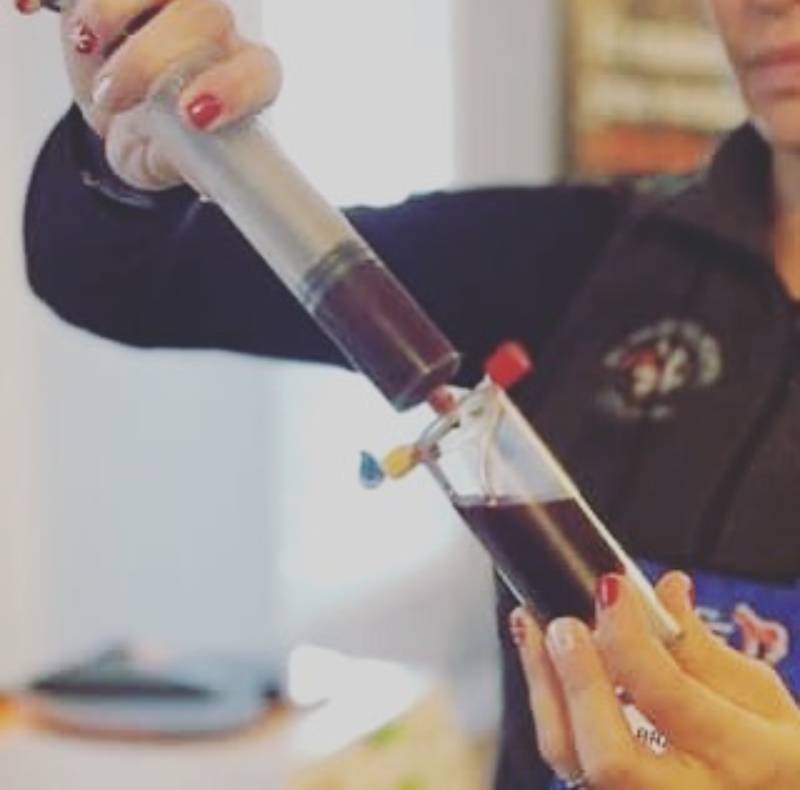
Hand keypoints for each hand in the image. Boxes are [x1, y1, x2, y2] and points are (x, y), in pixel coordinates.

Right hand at [18, 0, 280, 188]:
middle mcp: (217, 35)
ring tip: (83, 45)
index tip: (191, 115)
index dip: (230, 87)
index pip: (257, 72)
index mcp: (246, 81)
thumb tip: (206, 177)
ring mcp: (171, 5)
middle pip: (202, 17)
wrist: (135, 126)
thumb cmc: (172, 147)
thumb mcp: (183, 169)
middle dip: (150, 56)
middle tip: (112, 95)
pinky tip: (26, 7)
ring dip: (110, 11)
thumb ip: (196, 169)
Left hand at [510, 572, 799, 788]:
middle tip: (565, 624)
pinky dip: (545, 701)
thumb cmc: (774, 754)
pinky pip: (565, 756)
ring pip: (571, 759)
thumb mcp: (761, 695)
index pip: (671, 699)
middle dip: (578, 680)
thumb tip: (666, 589)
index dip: (630, 638)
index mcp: (745, 759)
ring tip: (533, 625)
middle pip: (609, 757)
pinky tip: (541, 657)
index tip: (610, 587)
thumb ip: (703, 646)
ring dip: (544, 683)